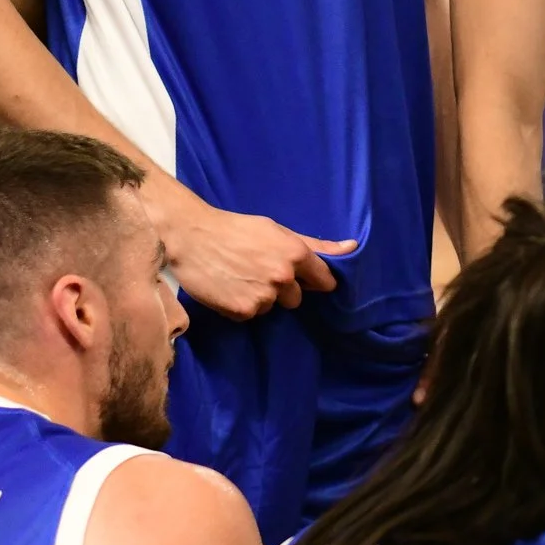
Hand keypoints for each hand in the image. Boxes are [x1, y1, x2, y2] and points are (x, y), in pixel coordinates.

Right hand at [152, 188, 355, 319]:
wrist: (192, 237)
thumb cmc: (236, 229)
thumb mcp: (278, 230)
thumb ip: (316, 245)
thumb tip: (353, 247)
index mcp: (295, 254)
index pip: (324, 280)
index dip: (314, 280)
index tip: (304, 278)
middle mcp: (283, 277)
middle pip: (297, 298)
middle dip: (283, 288)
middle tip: (258, 270)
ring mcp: (263, 296)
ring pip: (273, 307)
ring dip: (261, 297)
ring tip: (240, 276)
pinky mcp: (243, 311)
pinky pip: (251, 315)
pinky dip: (242, 306)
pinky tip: (229, 287)